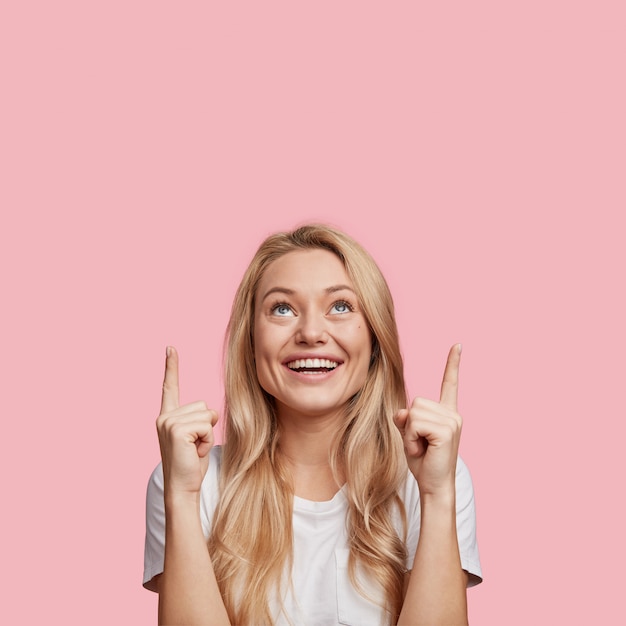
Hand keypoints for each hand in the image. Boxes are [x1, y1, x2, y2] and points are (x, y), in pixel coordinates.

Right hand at [156, 347, 217, 497]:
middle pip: (203, 405)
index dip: (171, 366)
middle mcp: (164, 416)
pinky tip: (194, 452)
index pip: (170, 386)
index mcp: (167, 416)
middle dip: (206, 426)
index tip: (170, 348)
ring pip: (207, 414)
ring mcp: (168, 422)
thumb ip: (198, 420)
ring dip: (207, 434)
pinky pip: (207, 425)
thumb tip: (211, 412)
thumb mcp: (195, 437)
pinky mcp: (177, 430)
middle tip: (194, 447)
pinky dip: (206, 440)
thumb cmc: (191, 465)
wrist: (182, 488)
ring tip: (194, 450)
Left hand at [393, 344, 462, 497]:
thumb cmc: (423, 462)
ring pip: (414, 413)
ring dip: (410, 433)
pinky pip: (415, 424)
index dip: (453, 364)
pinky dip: (412, 439)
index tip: (458, 345)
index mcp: (447, 413)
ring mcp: (452, 421)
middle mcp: (453, 414)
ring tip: (422, 448)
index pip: (449, 383)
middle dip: (409, 424)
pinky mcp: (447, 430)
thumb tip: (403, 411)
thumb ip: (405, 419)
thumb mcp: (409, 436)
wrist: (434, 486)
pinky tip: (423, 451)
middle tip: (420, 444)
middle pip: (416, 402)